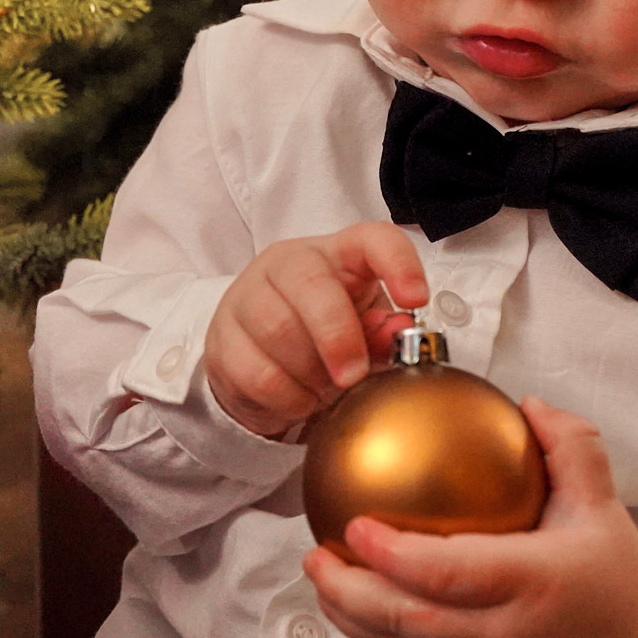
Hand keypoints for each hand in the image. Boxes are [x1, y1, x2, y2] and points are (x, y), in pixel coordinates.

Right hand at [204, 223, 426, 438]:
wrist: (258, 358)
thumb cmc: (321, 335)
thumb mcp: (362, 330)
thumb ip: (384, 333)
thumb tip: (400, 335)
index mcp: (335, 254)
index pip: (370, 239)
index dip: (398, 264)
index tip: (415, 300)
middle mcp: (286, 264)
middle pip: (312, 284)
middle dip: (338, 336)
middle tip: (353, 375)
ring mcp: (246, 297)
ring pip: (278, 330)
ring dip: (311, 373)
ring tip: (324, 389)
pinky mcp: (222, 339)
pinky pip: (258, 372)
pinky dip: (288, 397)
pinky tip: (299, 399)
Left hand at [301, 395, 637, 637]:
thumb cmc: (619, 583)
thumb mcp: (603, 508)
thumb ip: (570, 449)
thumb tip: (529, 405)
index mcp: (531, 582)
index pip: (444, 573)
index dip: (391, 555)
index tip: (356, 526)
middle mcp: (504, 631)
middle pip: (406, 618)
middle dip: (348, 591)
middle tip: (315, 555)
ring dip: (353, 617)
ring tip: (322, 579)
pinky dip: (381, 637)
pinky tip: (359, 608)